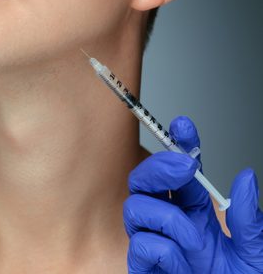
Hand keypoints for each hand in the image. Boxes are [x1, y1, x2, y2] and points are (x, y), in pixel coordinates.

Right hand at [123, 115, 262, 272]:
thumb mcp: (256, 255)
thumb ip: (250, 218)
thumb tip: (245, 177)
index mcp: (198, 215)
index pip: (181, 173)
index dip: (178, 145)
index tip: (184, 125)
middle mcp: (171, 224)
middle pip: (143, 181)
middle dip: (159, 167)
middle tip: (184, 167)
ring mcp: (155, 244)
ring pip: (134, 208)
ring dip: (167, 218)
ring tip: (194, 240)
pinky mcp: (145, 268)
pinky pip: (141, 245)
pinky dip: (162, 249)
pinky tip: (182, 263)